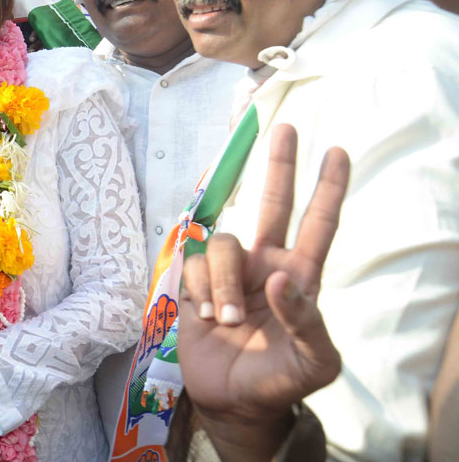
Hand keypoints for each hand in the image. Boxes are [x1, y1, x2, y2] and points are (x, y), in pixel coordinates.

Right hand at [179, 124, 347, 440]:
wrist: (233, 403)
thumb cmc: (281, 381)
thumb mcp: (315, 363)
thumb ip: (306, 321)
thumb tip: (279, 279)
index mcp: (299, 277)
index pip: (318, 225)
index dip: (329, 189)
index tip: (338, 152)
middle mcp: (264, 264)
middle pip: (272, 203)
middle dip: (280, 165)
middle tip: (286, 127)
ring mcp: (229, 272)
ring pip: (222, 246)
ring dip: (221, 285)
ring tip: (223, 322)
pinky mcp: (194, 281)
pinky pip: (192, 265)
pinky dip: (198, 293)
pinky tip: (203, 317)